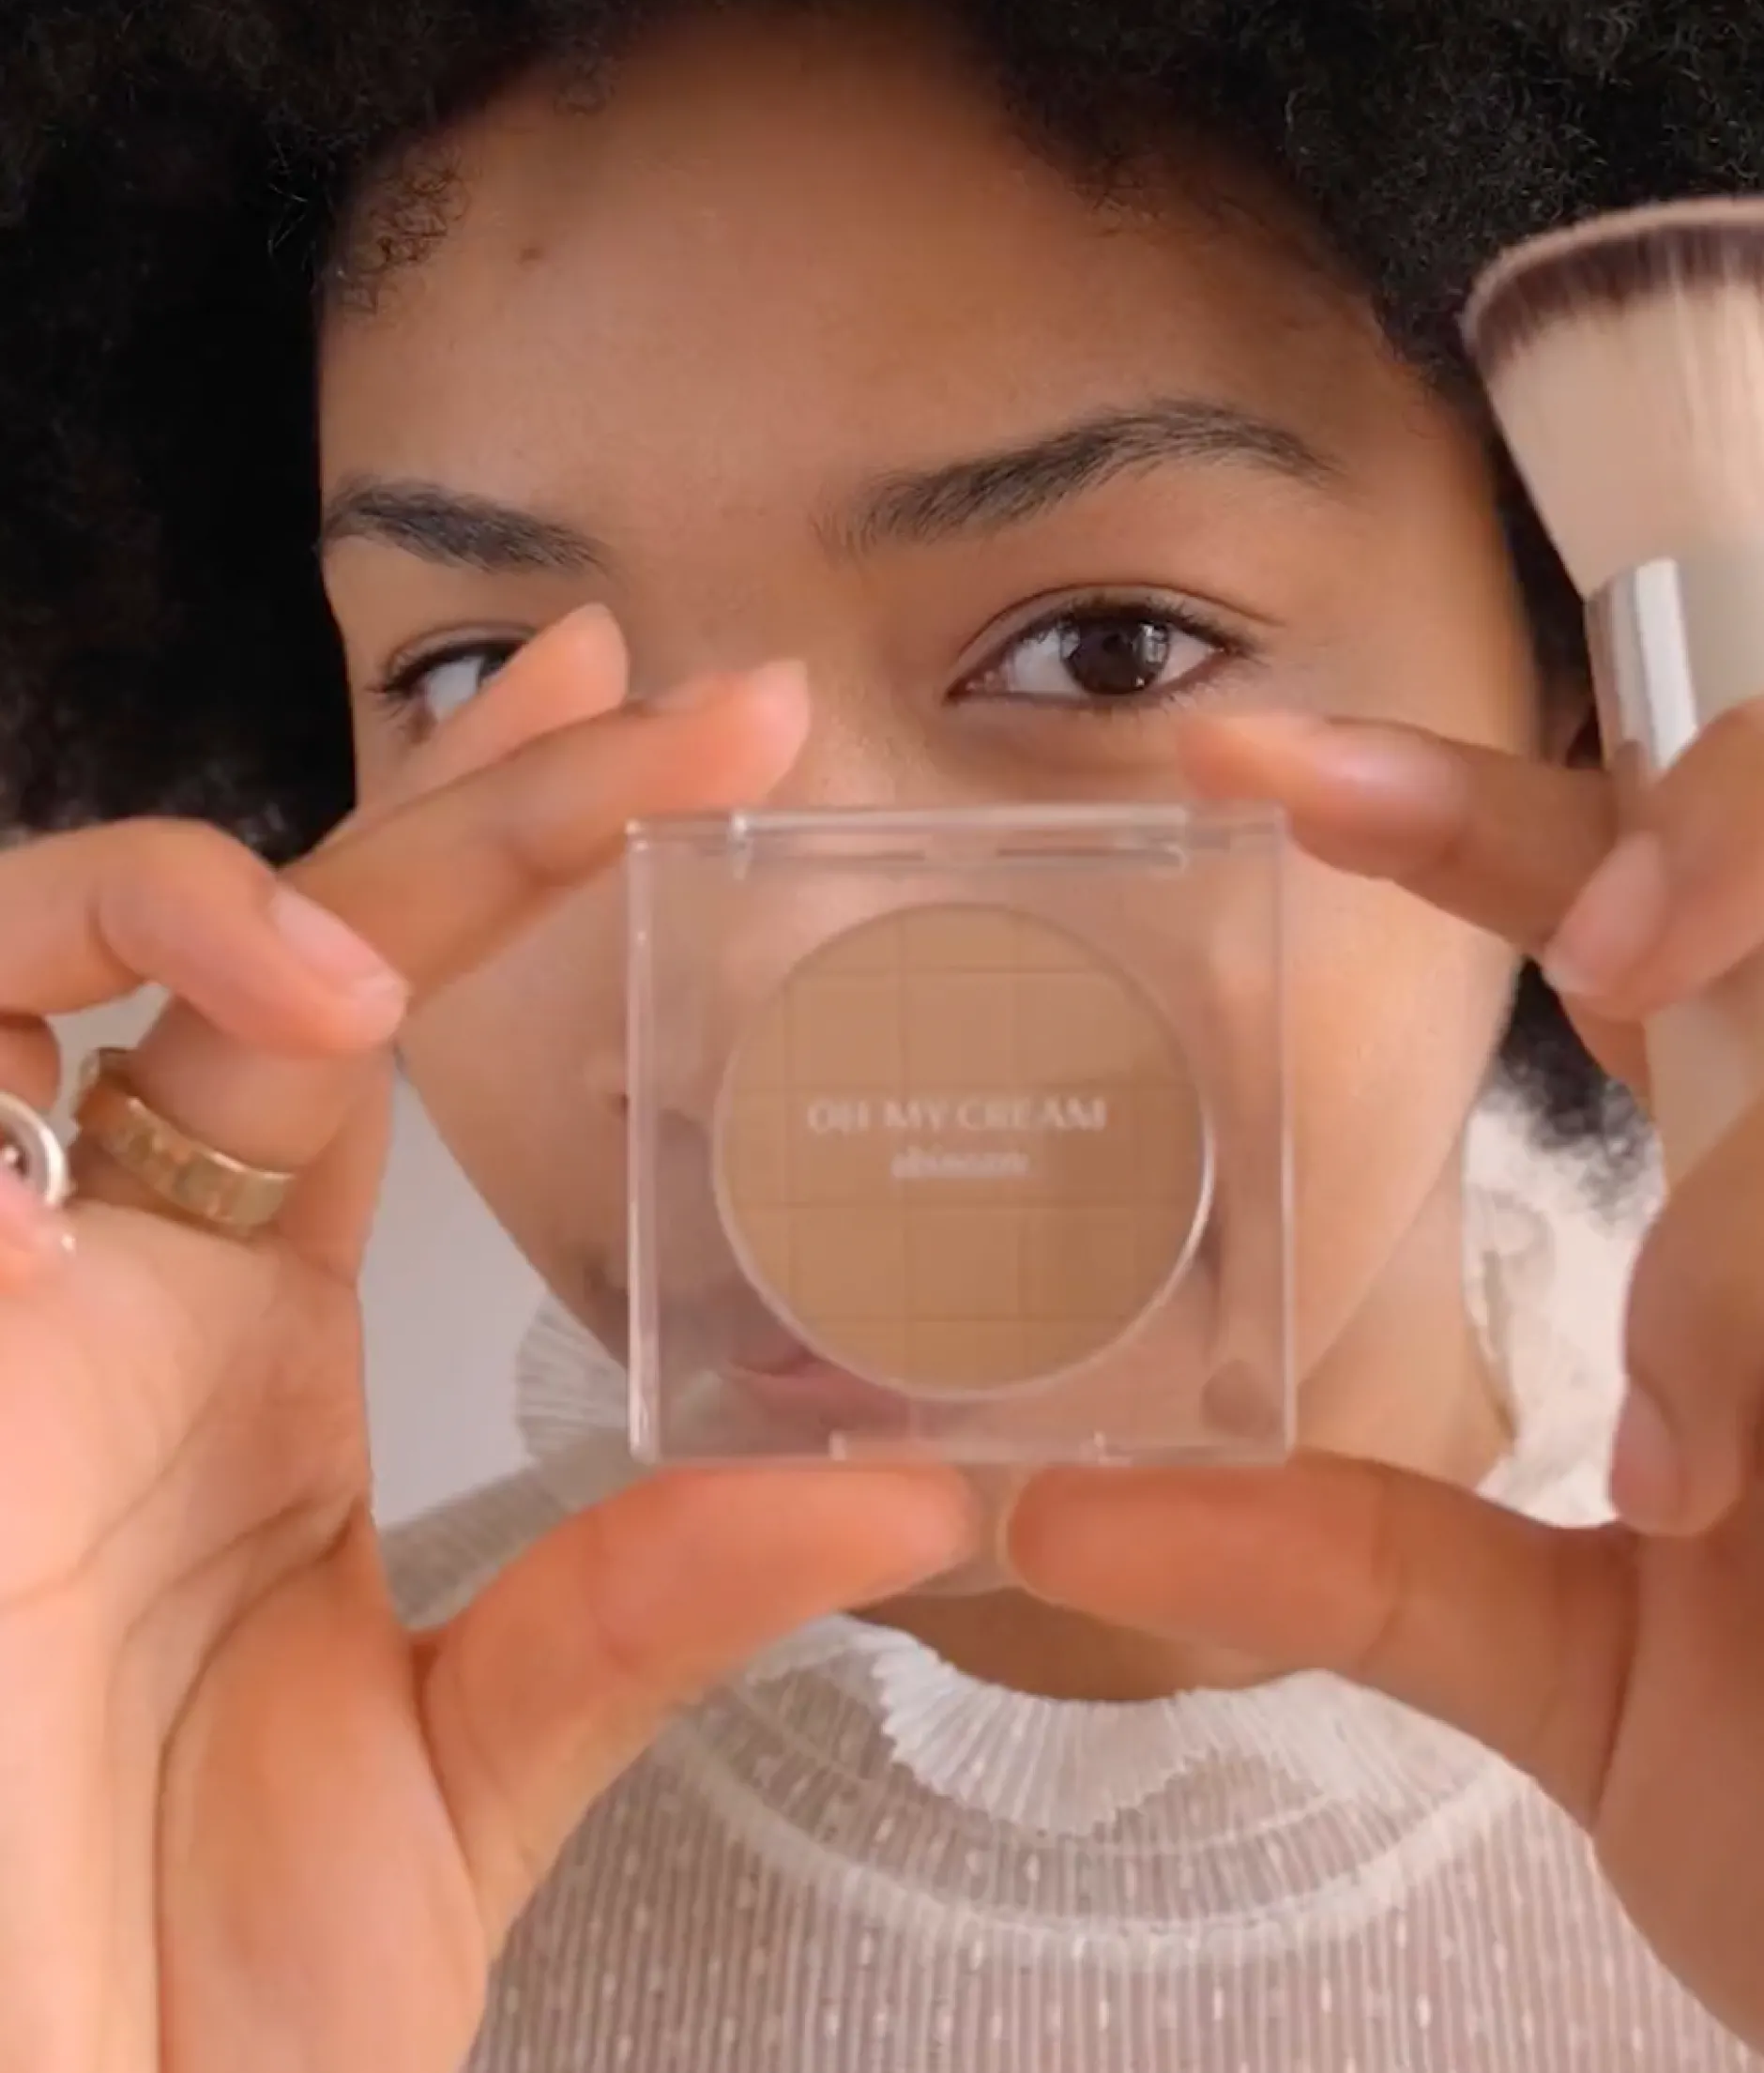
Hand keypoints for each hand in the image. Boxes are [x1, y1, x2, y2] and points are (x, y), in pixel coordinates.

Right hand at [0, 607, 974, 2072]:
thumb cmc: (188, 1990)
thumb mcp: (463, 1768)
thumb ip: (645, 1608)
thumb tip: (899, 1495)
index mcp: (255, 1332)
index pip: (374, 1010)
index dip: (502, 847)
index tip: (666, 719)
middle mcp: (125, 1277)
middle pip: (270, 944)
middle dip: (447, 801)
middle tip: (630, 675)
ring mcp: (1, 1316)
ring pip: (16, 971)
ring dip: (167, 913)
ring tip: (353, 996)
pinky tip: (34, 1241)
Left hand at [1006, 702, 1763, 2050]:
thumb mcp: (1581, 1675)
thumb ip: (1352, 1566)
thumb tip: (1063, 1508)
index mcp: (1744, 1214)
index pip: (1613, 909)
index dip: (1451, 807)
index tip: (1245, 763)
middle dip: (1701, 858)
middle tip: (1609, 960)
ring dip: (1749, 1236)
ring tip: (1699, 1472)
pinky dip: (1762, 1315)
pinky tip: (1740, 1490)